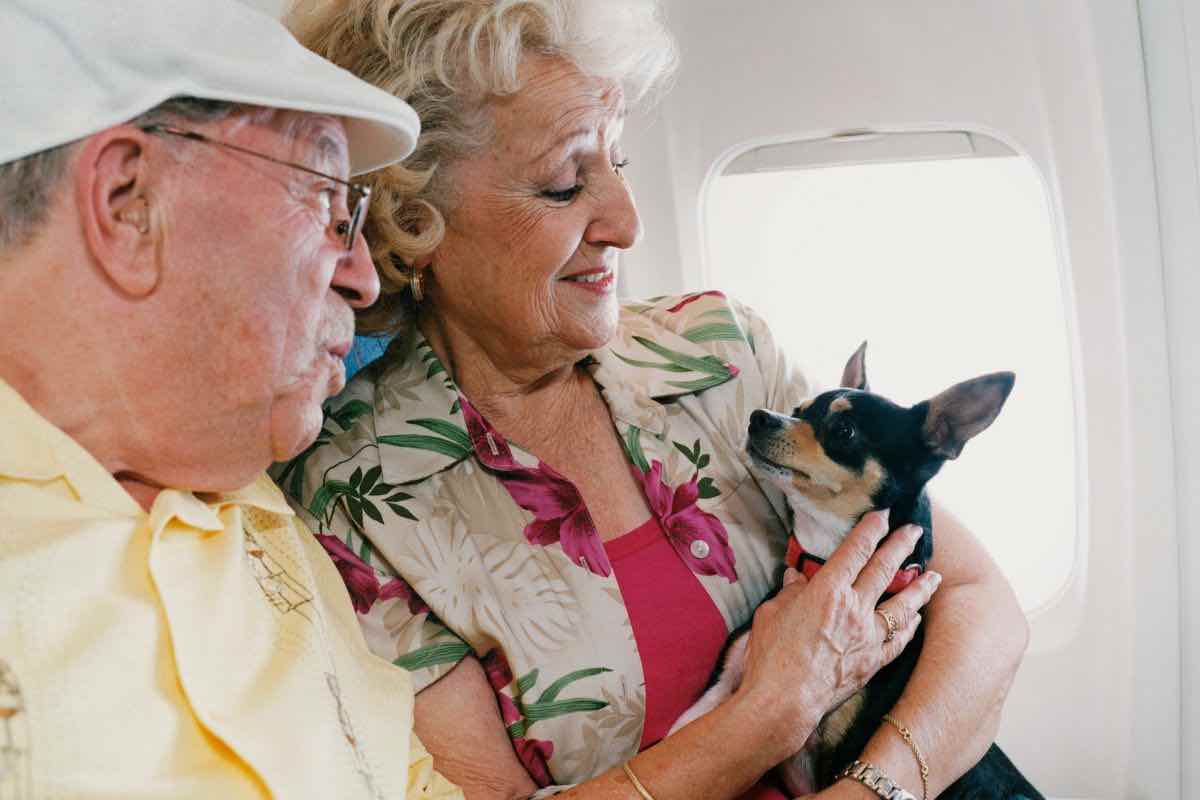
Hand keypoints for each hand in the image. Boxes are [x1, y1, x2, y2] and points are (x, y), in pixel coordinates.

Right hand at [736, 510, 940, 752]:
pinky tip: (917, 619)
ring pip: (902, 606)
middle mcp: (854, 608)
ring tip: (933, 576)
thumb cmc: (771, 656)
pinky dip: (909, 628)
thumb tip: (796, 578)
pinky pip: (898, 641)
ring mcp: (867, 637)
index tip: (883, 515)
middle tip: (915, 530)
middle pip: (884, 570)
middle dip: (901, 546)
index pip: (855, 550)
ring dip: (919, 588)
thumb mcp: (772, 612)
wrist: (784, 701)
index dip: (871, 529)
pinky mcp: (872, 663)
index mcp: (828, 590)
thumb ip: (790, 593)